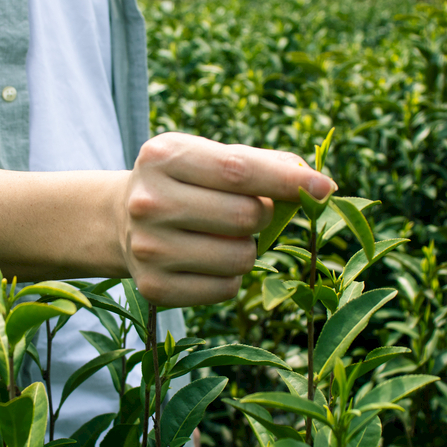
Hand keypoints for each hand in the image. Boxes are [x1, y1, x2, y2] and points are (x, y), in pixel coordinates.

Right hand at [118, 132, 336, 306]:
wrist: (120, 220)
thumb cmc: (184, 182)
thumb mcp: (209, 157)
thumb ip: (262, 163)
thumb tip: (318, 185)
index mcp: (164, 156)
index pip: (239, 169)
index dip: (289, 181)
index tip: (326, 188)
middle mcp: (149, 201)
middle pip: (245, 216)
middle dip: (263, 216)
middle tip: (247, 212)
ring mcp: (148, 247)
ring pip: (240, 258)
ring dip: (248, 249)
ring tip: (222, 237)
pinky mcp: (153, 287)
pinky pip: (225, 290)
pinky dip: (230, 278)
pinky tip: (208, 261)